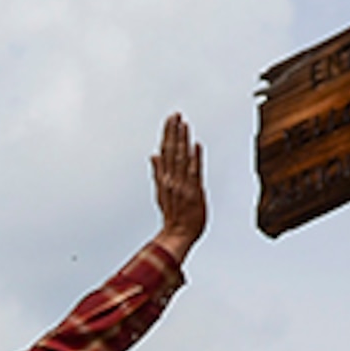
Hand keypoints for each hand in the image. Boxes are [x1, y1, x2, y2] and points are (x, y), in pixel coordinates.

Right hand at [152, 113, 206, 261]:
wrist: (177, 235)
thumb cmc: (174, 217)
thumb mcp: (161, 193)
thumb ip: (158, 172)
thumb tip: (154, 155)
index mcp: (164, 179)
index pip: (165, 152)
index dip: (168, 135)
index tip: (170, 120)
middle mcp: (171, 180)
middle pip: (171, 151)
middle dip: (173, 132)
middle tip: (175, 115)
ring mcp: (182, 185)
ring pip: (180, 158)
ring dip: (182, 140)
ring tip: (183, 124)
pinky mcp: (193, 192)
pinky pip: (194, 172)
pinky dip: (194, 158)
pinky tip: (195, 145)